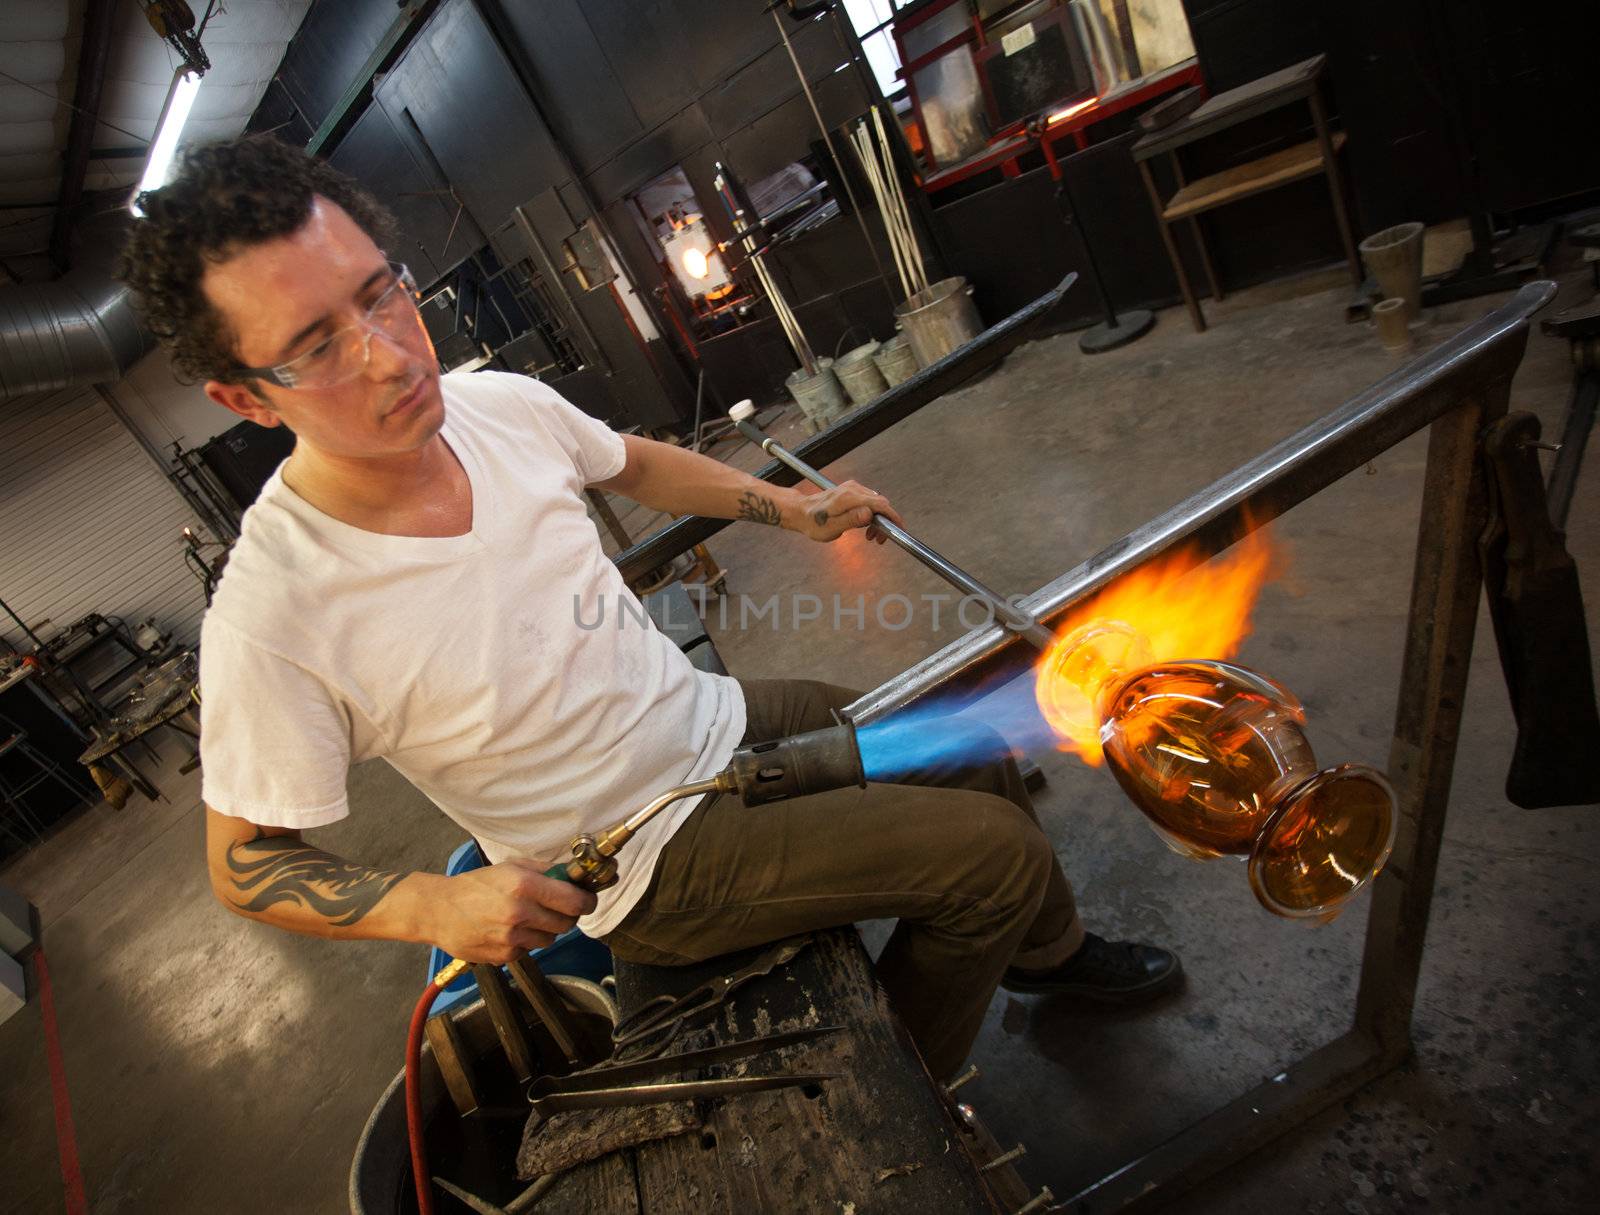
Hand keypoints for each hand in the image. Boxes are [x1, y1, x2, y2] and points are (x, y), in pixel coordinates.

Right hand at [422, 860, 596, 963]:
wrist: (439, 911)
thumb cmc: (476, 885)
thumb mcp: (511, 867)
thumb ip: (546, 870)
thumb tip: (575, 874)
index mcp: (524, 886)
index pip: (574, 901)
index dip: (587, 901)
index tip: (587, 899)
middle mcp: (520, 913)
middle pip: (567, 923)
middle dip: (568, 915)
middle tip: (558, 907)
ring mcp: (512, 938)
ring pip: (550, 938)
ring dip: (547, 929)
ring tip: (528, 917)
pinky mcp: (505, 956)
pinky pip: (530, 950)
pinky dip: (527, 941)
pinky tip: (511, 930)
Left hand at [790, 480, 902, 543]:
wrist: (801, 511)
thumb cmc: (813, 523)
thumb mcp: (831, 528)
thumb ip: (851, 520)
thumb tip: (869, 514)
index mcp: (849, 498)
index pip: (880, 504)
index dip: (893, 517)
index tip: (899, 529)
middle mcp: (853, 489)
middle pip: (880, 504)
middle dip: (885, 522)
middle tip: (878, 540)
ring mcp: (852, 488)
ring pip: (876, 503)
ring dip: (877, 520)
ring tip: (870, 536)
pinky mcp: (851, 491)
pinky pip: (868, 502)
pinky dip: (871, 514)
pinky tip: (865, 526)